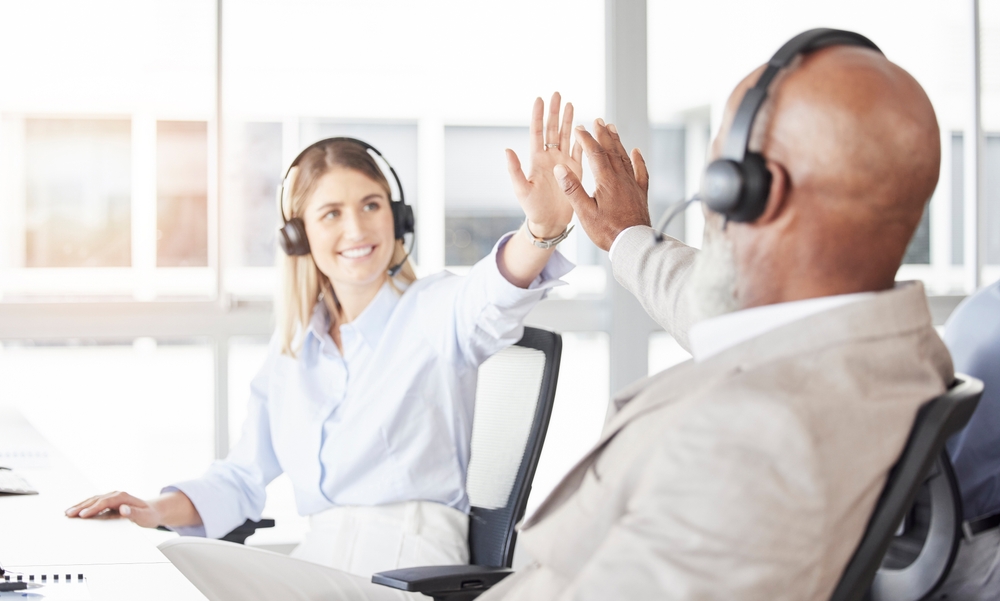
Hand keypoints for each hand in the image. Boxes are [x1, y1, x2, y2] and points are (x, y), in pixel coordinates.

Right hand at [66, 491, 161, 528]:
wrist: (152, 511)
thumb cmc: (148, 515)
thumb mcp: (144, 516)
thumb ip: (134, 513)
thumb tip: (123, 509)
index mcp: (123, 497)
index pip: (104, 502)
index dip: (93, 509)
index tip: (82, 515)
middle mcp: (116, 495)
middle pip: (95, 500)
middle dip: (81, 507)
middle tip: (68, 514)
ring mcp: (111, 498)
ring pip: (92, 501)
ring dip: (79, 506)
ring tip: (67, 513)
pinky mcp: (109, 502)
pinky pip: (94, 504)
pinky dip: (83, 507)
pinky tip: (75, 512)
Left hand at [506, 92, 582, 237]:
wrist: (550, 223)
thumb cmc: (532, 208)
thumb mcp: (521, 190)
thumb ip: (514, 170)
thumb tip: (507, 149)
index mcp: (537, 160)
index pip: (538, 133)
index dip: (539, 116)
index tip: (540, 99)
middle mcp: (550, 158)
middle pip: (553, 130)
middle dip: (555, 112)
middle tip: (557, 94)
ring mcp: (564, 163)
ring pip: (566, 137)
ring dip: (568, 121)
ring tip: (570, 104)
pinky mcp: (576, 171)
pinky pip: (580, 152)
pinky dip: (582, 140)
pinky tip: (584, 128)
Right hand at [553, 119, 650, 250]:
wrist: (632, 243)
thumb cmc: (606, 230)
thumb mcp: (584, 212)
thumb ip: (573, 189)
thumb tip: (560, 168)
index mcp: (606, 180)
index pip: (594, 153)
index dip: (586, 139)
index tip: (578, 128)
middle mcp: (621, 178)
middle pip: (611, 150)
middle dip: (603, 134)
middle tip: (598, 120)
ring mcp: (632, 184)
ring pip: (625, 157)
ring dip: (617, 142)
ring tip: (612, 128)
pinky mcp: (641, 193)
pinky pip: (641, 171)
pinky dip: (638, 160)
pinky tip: (636, 151)